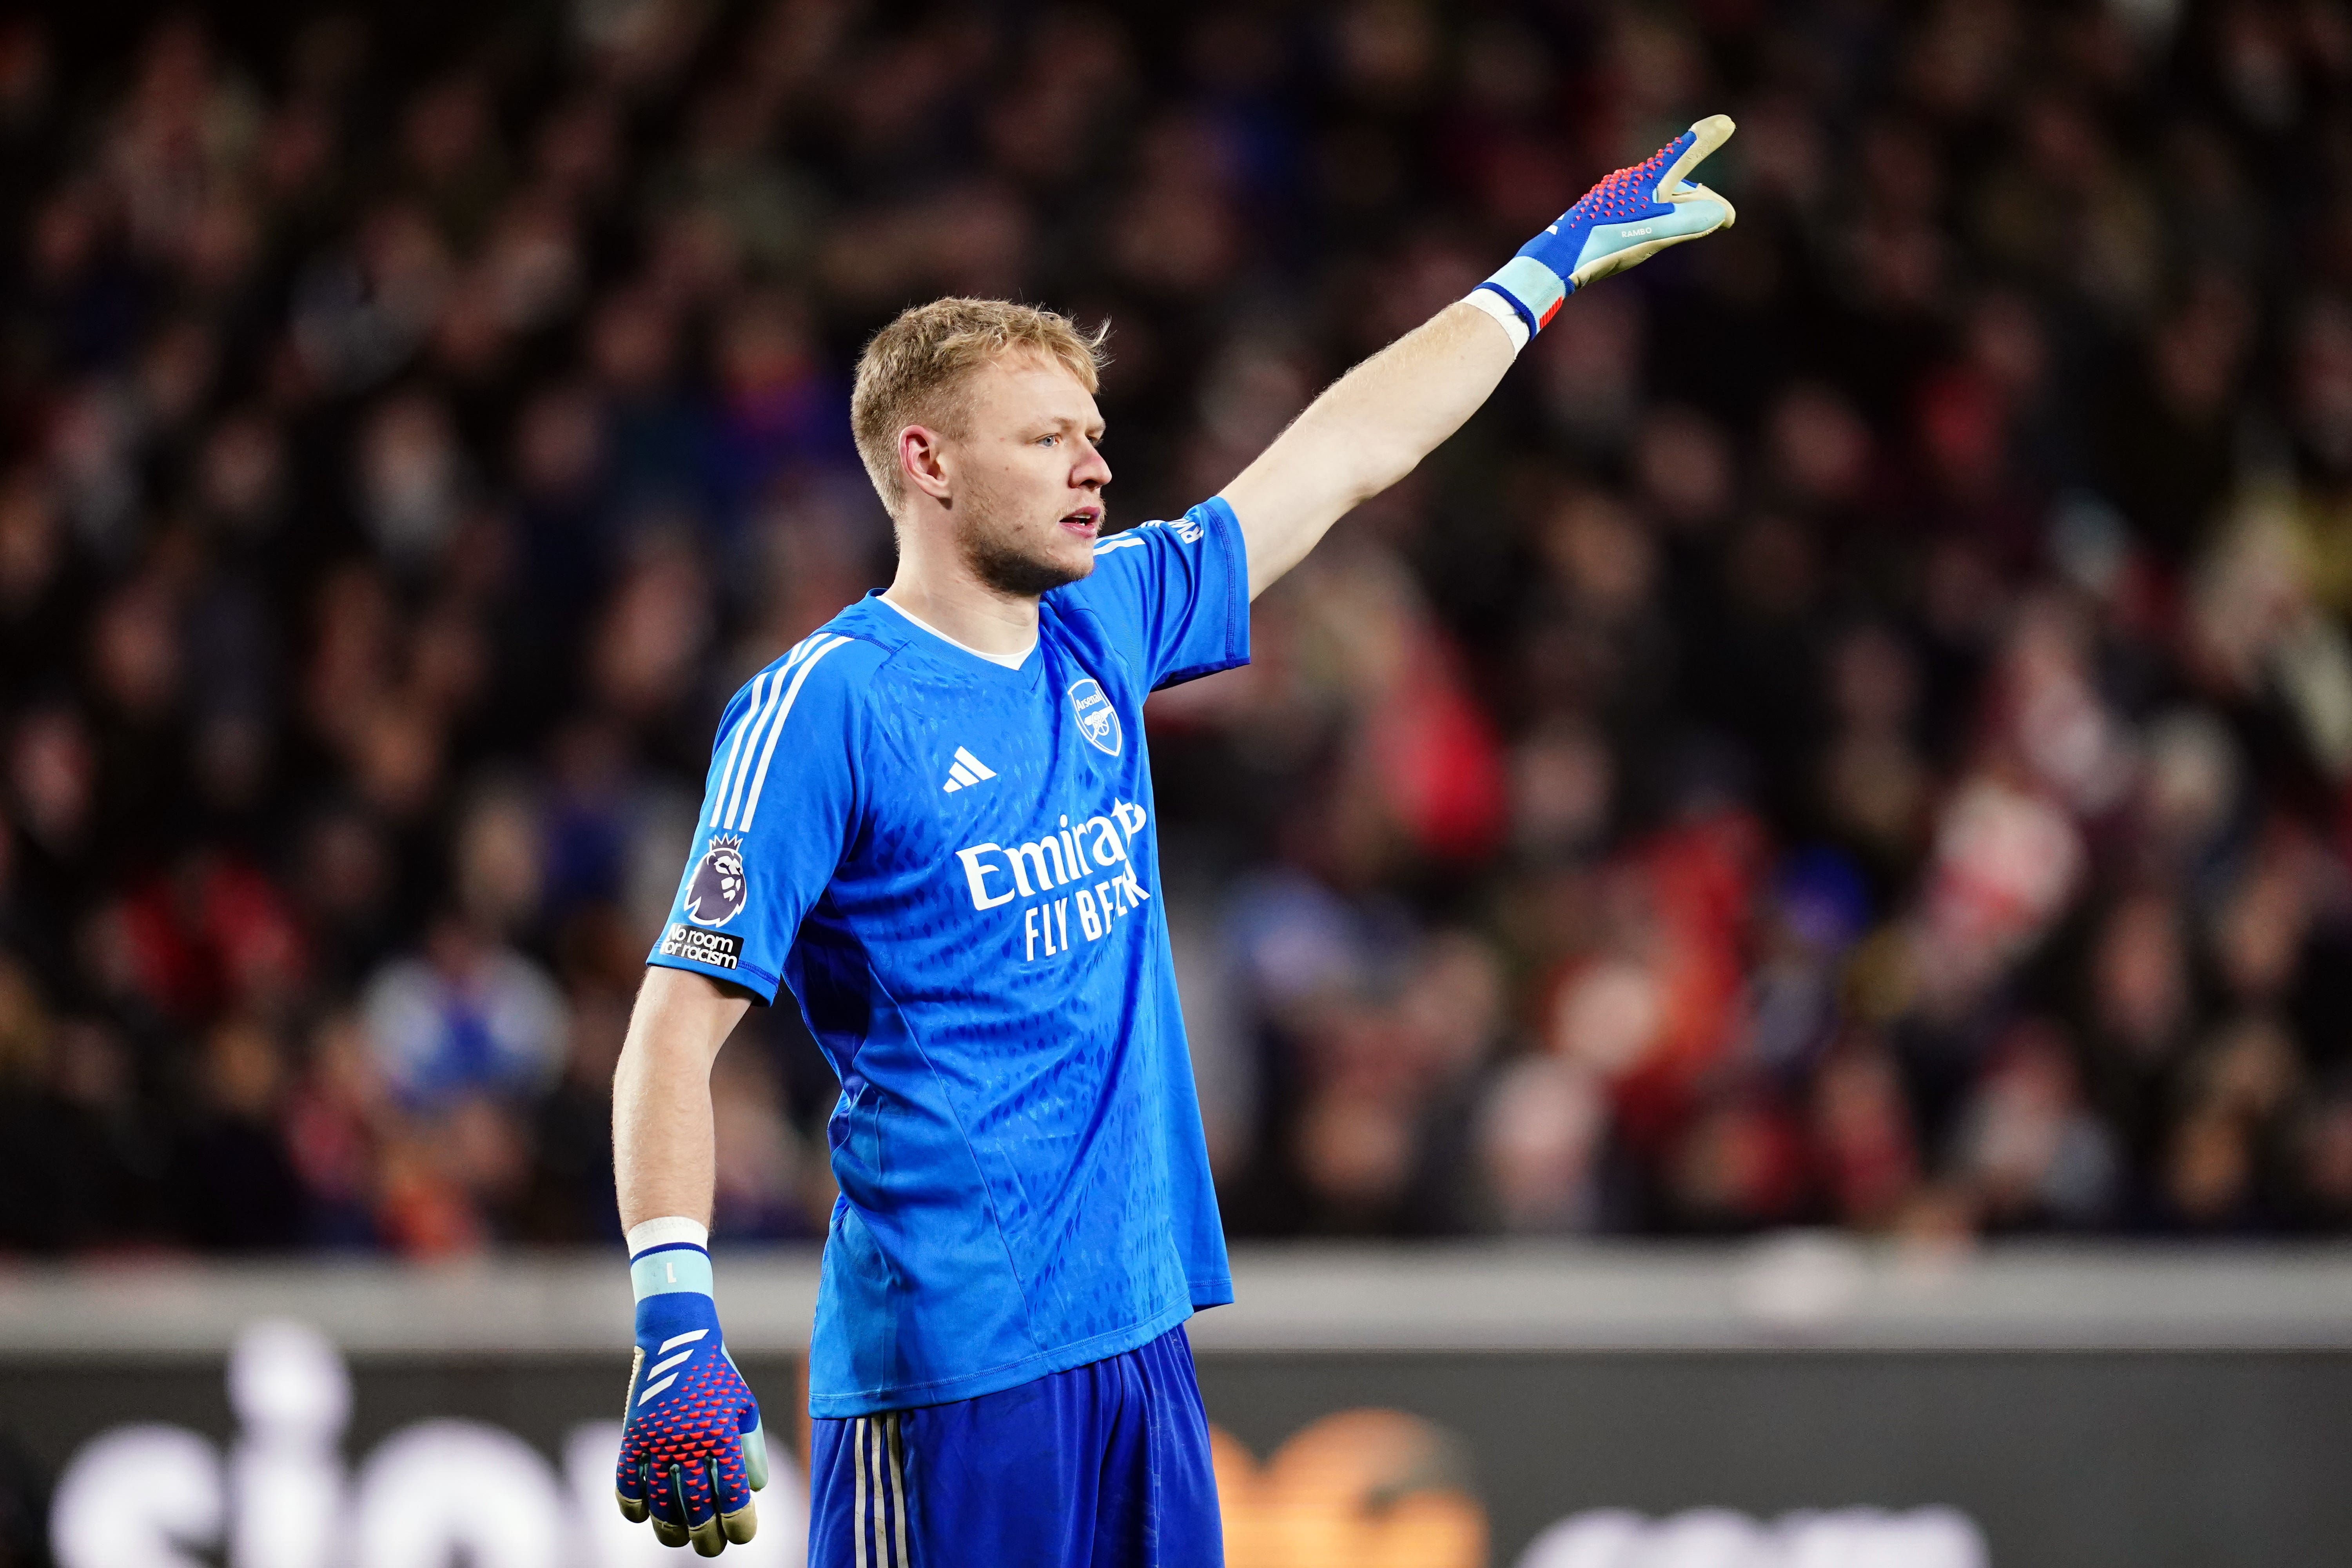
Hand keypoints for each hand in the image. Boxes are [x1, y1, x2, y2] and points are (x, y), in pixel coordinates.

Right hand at [614, 1285, 768, 1554]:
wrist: (677, 1338)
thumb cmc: (718, 1377)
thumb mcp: (745, 1408)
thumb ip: (752, 1451)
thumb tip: (754, 1491)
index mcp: (723, 1436)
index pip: (734, 1498)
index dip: (740, 1525)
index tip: (743, 1535)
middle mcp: (689, 1443)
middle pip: (698, 1511)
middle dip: (708, 1539)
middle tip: (713, 1548)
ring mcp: (656, 1442)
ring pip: (661, 1508)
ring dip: (672, 1531)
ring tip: (680, 1539)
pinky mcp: (632, 1438)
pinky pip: (627, 1487)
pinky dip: (634, 1508)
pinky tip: (645, 1515)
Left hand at [1475, 115, 1737, 333]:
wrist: (1559, 259)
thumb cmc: (1606, 242)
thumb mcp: (1655, 233)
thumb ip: (1691, 221)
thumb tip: (1721, 213)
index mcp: (1647, 180)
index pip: (1684, 154)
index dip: (1706, 139)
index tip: (1725, 123)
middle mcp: (1633, 182)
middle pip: (1680, 184)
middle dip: (1705, 199)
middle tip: (1727, 220)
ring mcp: (1619, 197)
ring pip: (1663, 199)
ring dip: (1685, 210)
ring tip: (1700, 225)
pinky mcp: (1607, 214)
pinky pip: (1646, 210)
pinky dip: (1664, 218)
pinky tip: (1659, 232)